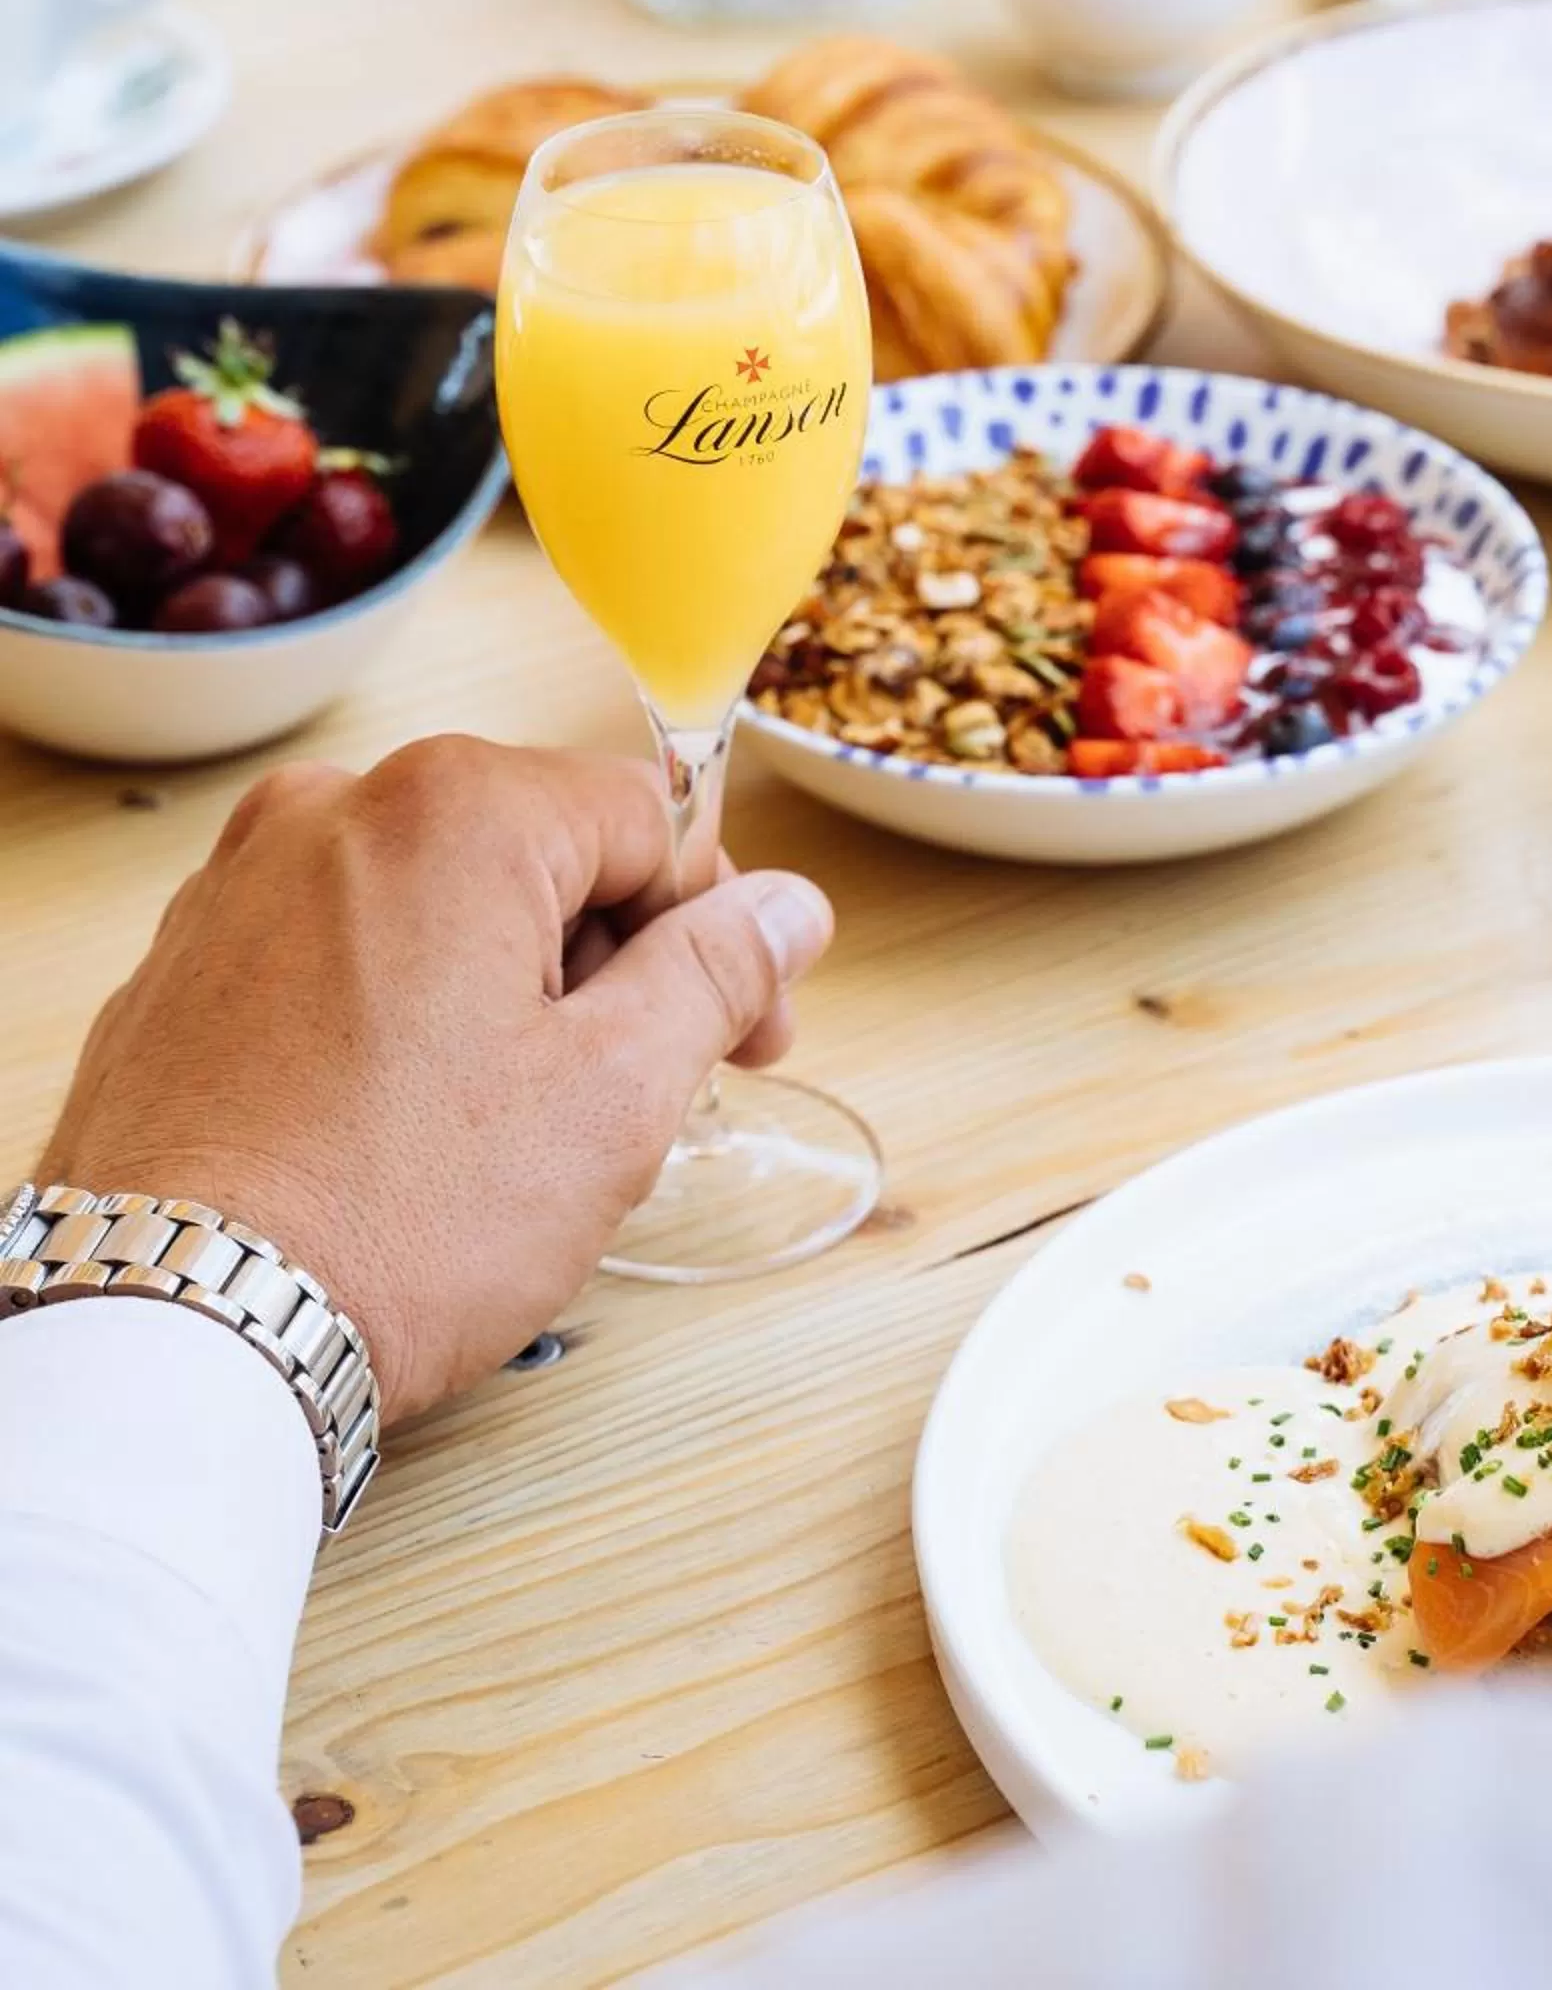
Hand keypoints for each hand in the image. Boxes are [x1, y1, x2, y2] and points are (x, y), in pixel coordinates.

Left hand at [39, 738, 833, 1424]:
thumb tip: (786, 905)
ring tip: (515, 1136)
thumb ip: (715, 973)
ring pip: (433, 910)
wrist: (172, 1335)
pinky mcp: (180, 971)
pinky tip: (405, 1135)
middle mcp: (332, 810)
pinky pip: (333, 958)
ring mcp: (238, 886)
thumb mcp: (611, 1099)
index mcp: (454, 809)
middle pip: (535, 853)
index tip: (751, 1032)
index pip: (648, 820)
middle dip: (610, 965)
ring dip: (503, 995)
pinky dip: (394, 1019)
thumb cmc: (395, 1219)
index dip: (722, 928)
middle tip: (641, 1101)